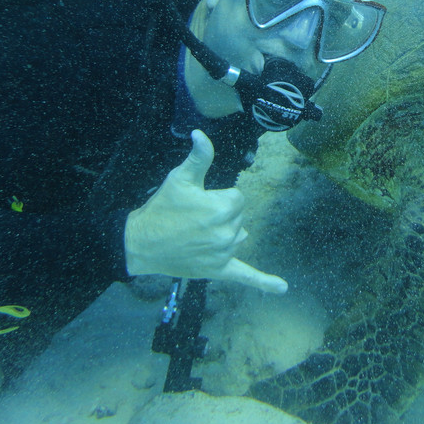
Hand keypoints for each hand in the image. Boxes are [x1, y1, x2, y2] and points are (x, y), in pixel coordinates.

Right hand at [124, 130, 287, 294]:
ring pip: (239, 237)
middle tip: (194, 220)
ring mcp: (224, 253)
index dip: (219, 197)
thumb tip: (201, 134)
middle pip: (239, 217)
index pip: (238, 198)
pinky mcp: (219, 271)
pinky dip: (264, 282)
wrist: (141, 243)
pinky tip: (282, 288)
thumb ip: (199, 156)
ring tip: (198, 235)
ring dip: (226, 234)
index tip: (200, 202)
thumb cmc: (162, 208)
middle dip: (221, 215)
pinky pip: (246, 276)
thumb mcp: (180, 178)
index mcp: (222, 207)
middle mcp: (227, 232)